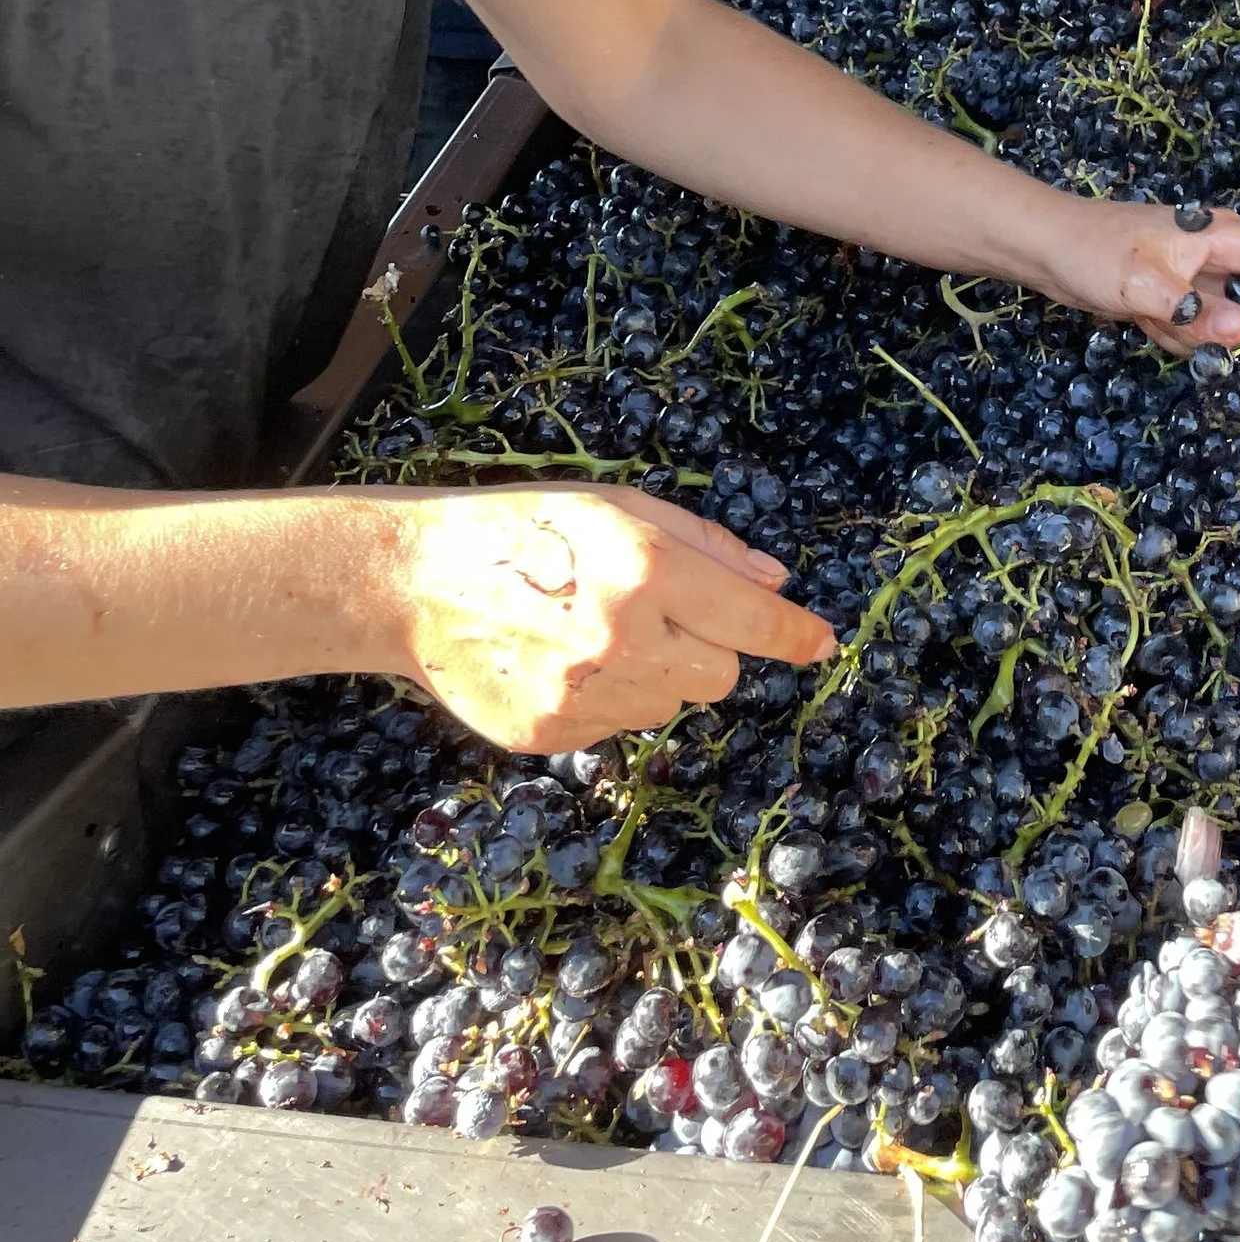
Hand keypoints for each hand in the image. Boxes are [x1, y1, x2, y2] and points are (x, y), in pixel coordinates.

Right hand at [382, 485, 834, 751]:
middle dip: (708, 649)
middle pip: (720, 677)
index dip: (794, 634)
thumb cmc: (527, 527)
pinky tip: (561, 662)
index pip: (751, 619)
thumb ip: (707, 546)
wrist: (416, 580)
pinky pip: (616, 727)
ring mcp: (583, 695)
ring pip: (669, 706)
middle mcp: (623, 639)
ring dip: (655, 675)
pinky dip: (607, 699)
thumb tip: (775, 582)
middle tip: (657, 615)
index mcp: (647, 572)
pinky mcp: (549, 734)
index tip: (822, 643)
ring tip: (592, 633)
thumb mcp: (623, 508)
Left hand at [1039, 204, 1239, 354]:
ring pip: (1237, 322)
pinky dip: (1184, 341)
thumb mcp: (1142, 284)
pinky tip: (1148, 325)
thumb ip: (1195, 312)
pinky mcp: (1180, 300)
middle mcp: (1221, 256)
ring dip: (1215, 339)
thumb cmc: (1092, 251)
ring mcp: (1201, 279)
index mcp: (1224, 237)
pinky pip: (1202, 333)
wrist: (1044, 246)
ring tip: (1184, 333)